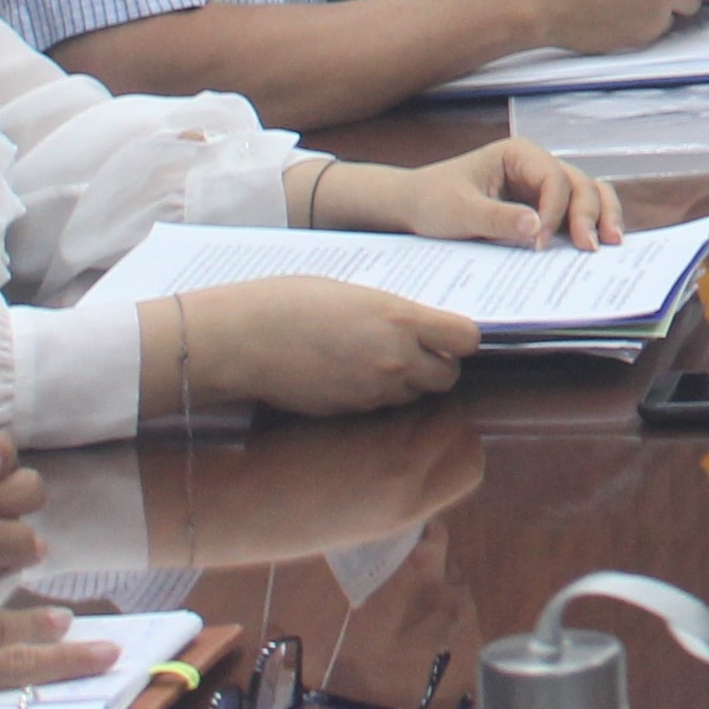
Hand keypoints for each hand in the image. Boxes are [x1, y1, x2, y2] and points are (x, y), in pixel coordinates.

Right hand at [185, 274, 481, 414]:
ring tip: (379, 364)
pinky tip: (352, 378)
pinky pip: (380, 409)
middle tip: (417, 352)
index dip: (460, 339)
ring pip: (415, 397)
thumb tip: (419, 328)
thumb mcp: (356, 294)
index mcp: (401, 320)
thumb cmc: (292, 302)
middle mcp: (395, 360)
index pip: (466, 339)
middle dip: (438, 366)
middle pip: (447, 376)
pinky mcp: (349, 413)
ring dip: (408, 385)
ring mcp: (372, 392)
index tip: (449, 334)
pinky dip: (377, 398)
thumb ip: (395, 315)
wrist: (243, 339)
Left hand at [345, 139, 625, 252]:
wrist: (415, 207)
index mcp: (519, 154)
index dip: (555, 211)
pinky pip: (575, 212)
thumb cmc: (433, 201)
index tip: (539, 245)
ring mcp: (543, 186)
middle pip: (579, 184)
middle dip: (589, 214)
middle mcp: (538, 166)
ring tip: (611, 244)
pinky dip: (590, 224)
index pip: (553, 179)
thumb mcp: (459, 211)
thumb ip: (496, 218)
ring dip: (601, 216)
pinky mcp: (543, 207)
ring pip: (587, 193)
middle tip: (592, 248)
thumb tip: (536, 227)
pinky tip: (600, 244)